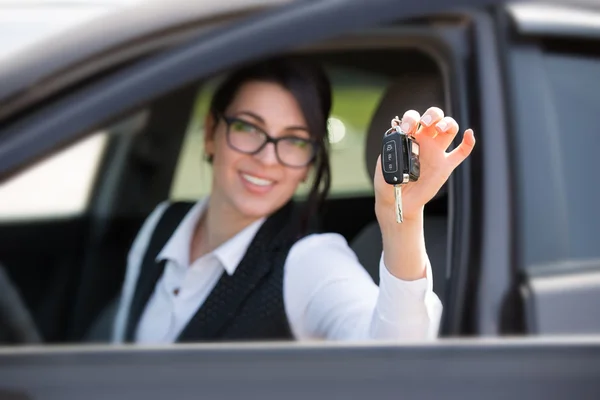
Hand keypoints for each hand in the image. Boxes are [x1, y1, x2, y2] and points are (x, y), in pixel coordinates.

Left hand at [374, 107, 475, 222]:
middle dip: (432, 115)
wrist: (397, 201)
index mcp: (408, 137)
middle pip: (434, 117)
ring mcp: (436, 152)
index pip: (414, 118)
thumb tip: (401, 147)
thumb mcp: (383, 166)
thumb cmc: (388, 182)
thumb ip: (391, 154)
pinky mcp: (445, 166)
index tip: (408, 129)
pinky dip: (469, 142)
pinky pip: (461, 152)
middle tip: (425, 123)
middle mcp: (424, 141)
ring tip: (440, 129)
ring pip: (449, 129)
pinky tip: (469, 134)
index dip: (412, 118)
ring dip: (447, 123)